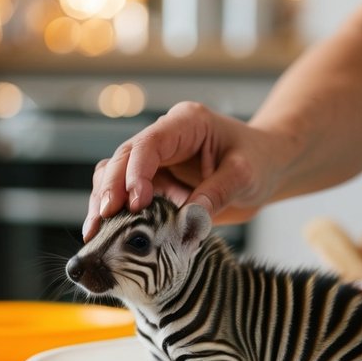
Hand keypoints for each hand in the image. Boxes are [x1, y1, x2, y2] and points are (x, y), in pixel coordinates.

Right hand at [82, 101, 287, 239]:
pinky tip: (103, 236)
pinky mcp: (154, 183)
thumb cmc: (260, 161)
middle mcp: (165, 138)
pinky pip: (126, 196)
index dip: (135, 173)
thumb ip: (217, 192)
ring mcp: (156, 161)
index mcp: (186, 124)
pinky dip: (114, 215)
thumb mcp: (245, 174)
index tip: (135, 203)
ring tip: (95, 233)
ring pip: (115, 176)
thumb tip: (190, 217)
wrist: (267, 167)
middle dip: (109, 190)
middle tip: (102, 221)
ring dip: (104, 203)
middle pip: (123, 159)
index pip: (149, 144)